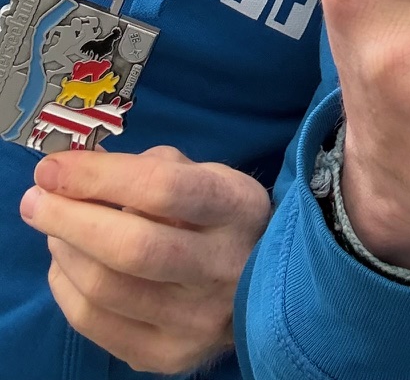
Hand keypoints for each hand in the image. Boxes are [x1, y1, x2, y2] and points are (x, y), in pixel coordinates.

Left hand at [20, 145, 270, 374]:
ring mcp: (195, 321)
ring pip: (105, 289)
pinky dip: (66, 288)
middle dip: (68, 219)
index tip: (52, 167)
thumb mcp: (205, 174)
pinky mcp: (168, 356)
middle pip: (131, 247)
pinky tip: (66, 264)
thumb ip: (149, 168)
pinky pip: (95, 324)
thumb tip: (78, 173)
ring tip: (54, 230)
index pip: (162, 190)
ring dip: (64, 251)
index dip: (98, 177)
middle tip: (34, 199)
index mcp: (236, 209)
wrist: (261, 285)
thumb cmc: (220, 218)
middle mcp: (222, 269)